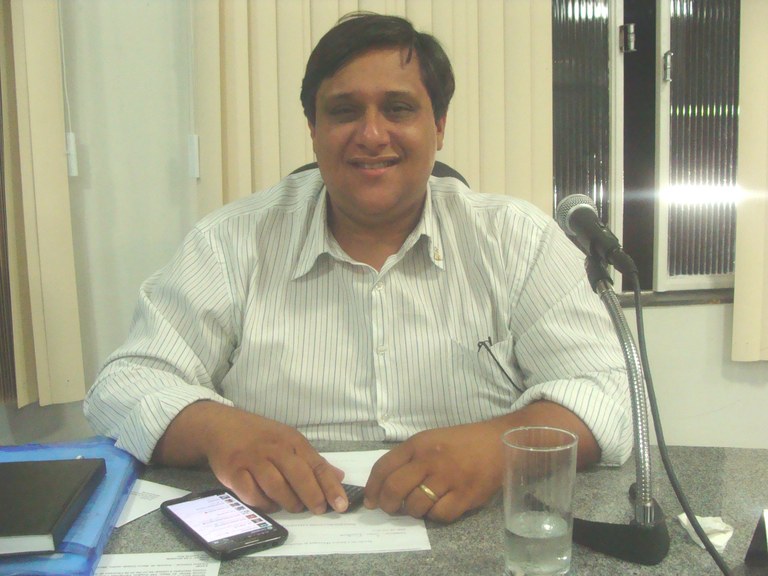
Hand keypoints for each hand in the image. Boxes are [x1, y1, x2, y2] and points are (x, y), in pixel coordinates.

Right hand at [153, 402, 347, 513]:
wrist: (222, 425)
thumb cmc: (261, 436)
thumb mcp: (289, 441)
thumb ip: (313, 461)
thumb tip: (339, 477)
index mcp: (292, 441)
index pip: (317, 465)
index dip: (331, 487)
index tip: (341, 505)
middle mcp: (274, 448)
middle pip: (298, 475)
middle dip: (312, 496)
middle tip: (319, 510)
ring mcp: (253, 460)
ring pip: (276, 486)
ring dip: (288, 502)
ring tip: (294, 507)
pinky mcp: (234, 472)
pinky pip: (251, 494)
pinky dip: (263, 503)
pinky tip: (269, 504)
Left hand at [363, 401, 599, 522]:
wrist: (498, 442)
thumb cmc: (460, 442)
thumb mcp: (430, 439)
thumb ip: (407, 458)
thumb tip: (383, 485)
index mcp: (418, 444)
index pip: (383, 467)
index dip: (372, 488)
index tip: (371, 500)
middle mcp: (430, 460)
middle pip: (395, 488)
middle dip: (388, 504)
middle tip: (391, 508)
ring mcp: (449, 478)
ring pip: (416, 505)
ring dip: (412, 511)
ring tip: (418, 506)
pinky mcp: (466, 495)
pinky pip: (440, 515)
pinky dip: (435, 515)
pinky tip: (439, 507)